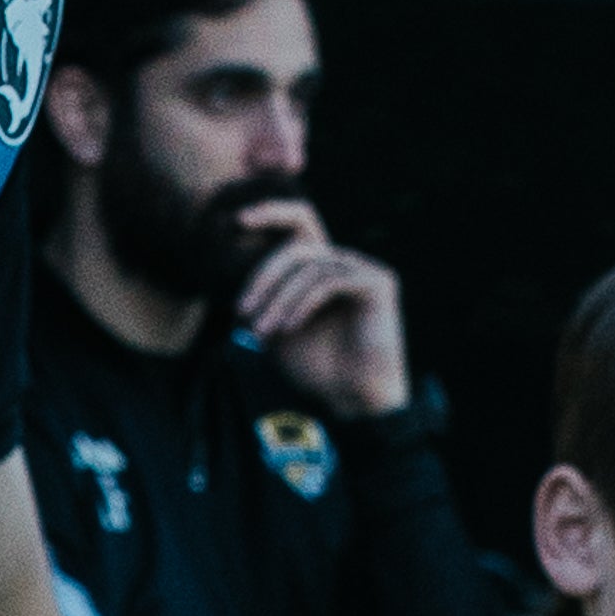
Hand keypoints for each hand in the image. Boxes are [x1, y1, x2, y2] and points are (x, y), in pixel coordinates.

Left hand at [231, 201, 410, 419]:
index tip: (237, 220)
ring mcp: (363, 269)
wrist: (355, 403)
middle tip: (242, 310)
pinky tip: (289, 327)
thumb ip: (265, 302)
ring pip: (310, 265)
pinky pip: (330, 279)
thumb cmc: (319, 371)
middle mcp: (344, 262)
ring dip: (278, 299)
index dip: (271, 213)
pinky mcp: (377, 282)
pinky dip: (303, 301)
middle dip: (264, 274)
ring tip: (261, 332)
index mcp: (322, 269)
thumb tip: (240, 279)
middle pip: (298, 245)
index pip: (298, 225)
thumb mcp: (280, 332)